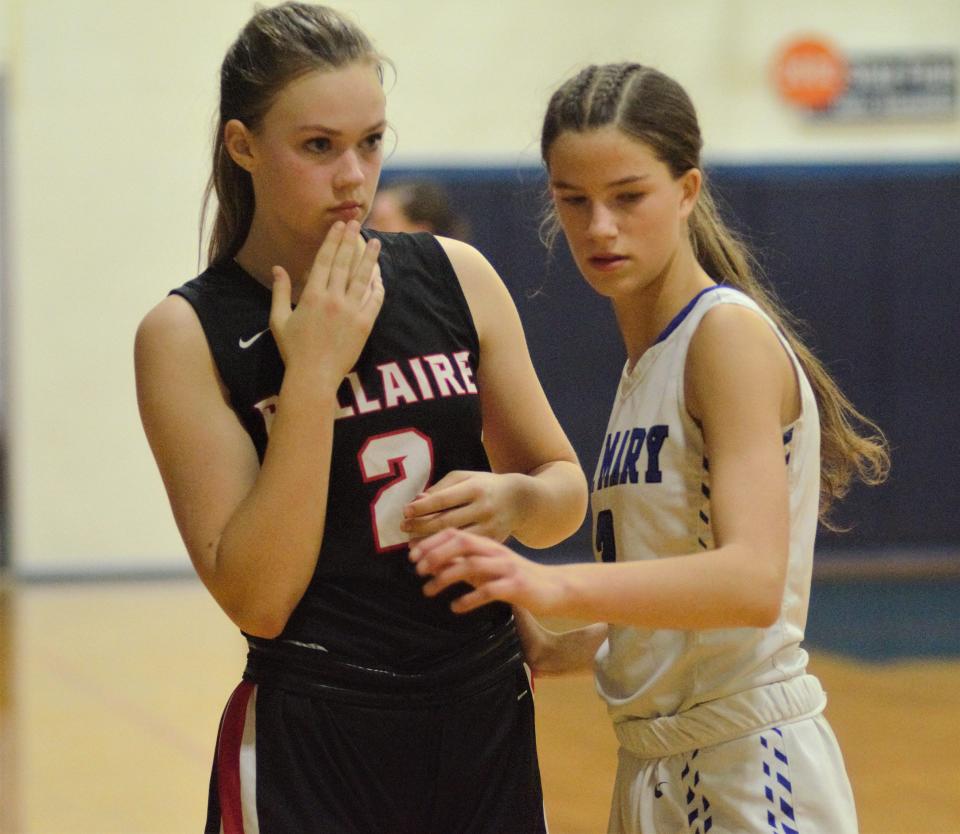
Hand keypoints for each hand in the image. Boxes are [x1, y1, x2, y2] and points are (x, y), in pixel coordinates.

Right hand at [270, 220, 383, 382]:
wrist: (314, 376)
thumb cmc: (293, 350)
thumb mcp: (278, 320)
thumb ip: (280, 292)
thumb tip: (277, 268)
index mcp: (312, 296)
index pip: (324, 260)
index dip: (332, 241)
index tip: (338, 226)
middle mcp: (333, 299)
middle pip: (344, 263)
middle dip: (350, 241)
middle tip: (356, 223)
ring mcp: (351, 311)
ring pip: (362, 278)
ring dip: (369, 258)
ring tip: (376, 242)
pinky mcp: (365, 325)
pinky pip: (374, 300)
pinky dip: (377, 285)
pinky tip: (379, 275)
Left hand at [401, 470, 523, 542]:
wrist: (521, 500)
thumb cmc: (485, 486)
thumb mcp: (466, 479)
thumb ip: (441, 488)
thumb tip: (417, 502)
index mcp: (475, 488)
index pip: (443, 499)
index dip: (422, 507)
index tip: (405, 512)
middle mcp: (484, 507)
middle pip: (446, 521)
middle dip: (421, 527)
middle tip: (403, 529)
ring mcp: (491, 526)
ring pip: (455, 540)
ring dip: (431, 545)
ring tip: (412, 546)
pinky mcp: (495, 541)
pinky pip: (468, 551)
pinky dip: (448, 554)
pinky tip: (433, 555)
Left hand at [408, 528, 566, 614]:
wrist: (555, 588)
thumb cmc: (515, 578)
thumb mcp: (487, 567)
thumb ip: (462, 564)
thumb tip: (431, 564)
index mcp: (487, 543)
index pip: (455, 533)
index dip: (431, 542)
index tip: (412, 556)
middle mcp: (495, 551)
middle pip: (461, 543)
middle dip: (435, 554)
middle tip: (418, 571)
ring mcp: (506, 567)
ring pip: (471, 565)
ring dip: (445, 577)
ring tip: (428, 591)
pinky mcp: (516, 586)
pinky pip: (488, 590)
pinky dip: (468, 598)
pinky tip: (455, 607)